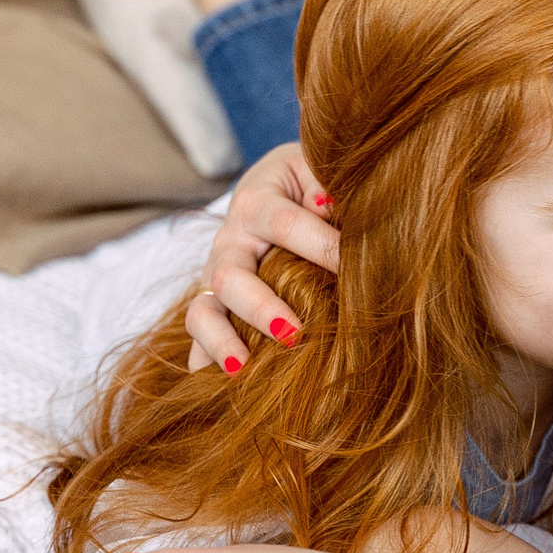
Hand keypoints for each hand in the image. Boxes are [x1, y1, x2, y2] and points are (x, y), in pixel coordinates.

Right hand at [185, 143, 339, 372]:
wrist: (278, 181)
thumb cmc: (310, 179)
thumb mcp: (320, 170)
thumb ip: (333, 190)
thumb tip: (343, 217)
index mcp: (258, 200)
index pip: (286, 225)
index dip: (321, 248)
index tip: (352, 270)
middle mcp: (230, 239)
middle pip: (230, 275)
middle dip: (260, 307)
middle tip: (294, 334)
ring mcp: (217, 272)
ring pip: (203, 309)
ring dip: (221, 341)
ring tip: (243, 369)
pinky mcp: (216, 298)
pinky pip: (199, 328)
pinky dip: (203, 357)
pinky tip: (210, 382)